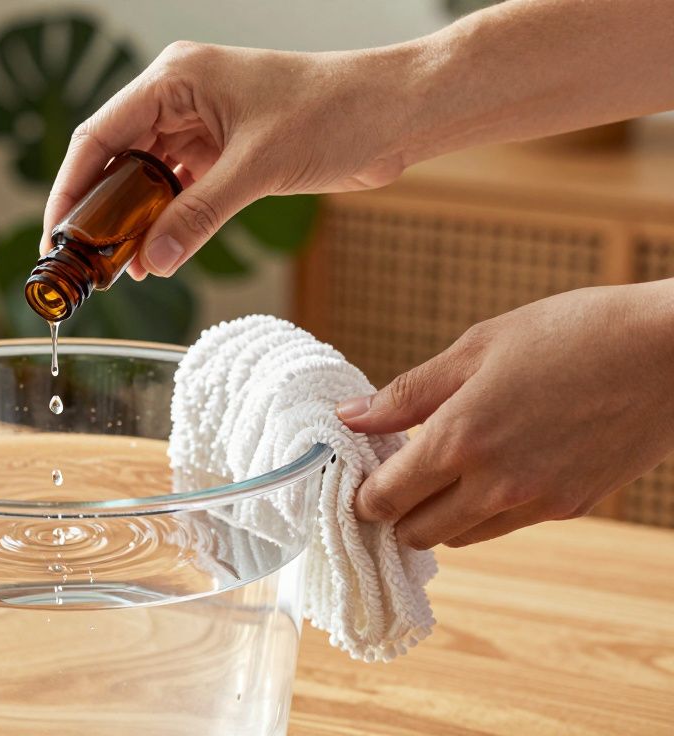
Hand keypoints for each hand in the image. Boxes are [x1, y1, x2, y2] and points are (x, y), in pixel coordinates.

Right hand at [41, 41, 415, 277]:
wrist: (398, 111)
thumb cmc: (337, 110)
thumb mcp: (258, 166)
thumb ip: (200, 215)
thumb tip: (153, 260)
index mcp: (176, 78)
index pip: (99, 135)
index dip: (71, 188)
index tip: (57, 237)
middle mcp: (179, 97)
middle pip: (115, 158)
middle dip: (98, 212)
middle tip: (81, 263)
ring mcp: (200, 124)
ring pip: (144, 178)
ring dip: (131, 223)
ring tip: (117, 270)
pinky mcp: (223, 150)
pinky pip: (177, 190)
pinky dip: (165, 222)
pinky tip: (155, 255)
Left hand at [337, 281, 673, 548]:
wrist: (671, 349)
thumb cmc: (571, 333)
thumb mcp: (475, 349)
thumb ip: (406, 392)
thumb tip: (350, 416)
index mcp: (460, 440)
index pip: (385, 499)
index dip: (363, 495)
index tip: (358, 477)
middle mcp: (495, 485)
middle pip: (417, 534)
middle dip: (397, 513)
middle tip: (395, 476)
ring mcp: (538, 502)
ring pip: (461, 537)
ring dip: (440, 517)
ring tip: (442, 471)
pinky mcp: (572, 507)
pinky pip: (507, 526)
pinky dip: (486, 510)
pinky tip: (492, 469)